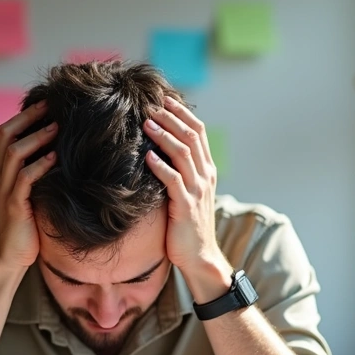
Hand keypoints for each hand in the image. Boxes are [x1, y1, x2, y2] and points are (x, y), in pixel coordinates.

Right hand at [0, 101, 57, 268]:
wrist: (8, 257)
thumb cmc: (24, 225)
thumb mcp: (28, 193)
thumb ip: (35, 174)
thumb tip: (60, 153)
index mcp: (1, 170)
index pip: (5, 133)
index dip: (23, 115)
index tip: (46, 103)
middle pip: (6, 135)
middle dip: (29, 117)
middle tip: (51, 105)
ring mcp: (4, 189)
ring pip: (14, 153)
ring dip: (36, 138)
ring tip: (57, 127)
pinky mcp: (14, 205)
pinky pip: (24, 179)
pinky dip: (40, 165)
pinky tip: (55, 157)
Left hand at [143, 96, 232, 301]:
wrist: (199, 256)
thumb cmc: (187, 224)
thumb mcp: (188, 193)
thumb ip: (180, 171)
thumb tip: (158, 149)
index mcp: (207, 170)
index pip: (199, 132)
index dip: (183, 113)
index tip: (165, 98)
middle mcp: (205, 176)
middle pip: (192, 137)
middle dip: (172, 118)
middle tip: (152, 104)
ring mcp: (197, 191)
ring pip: (184, 154)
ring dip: (164, 136)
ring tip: (146, 123)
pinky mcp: (186, 207)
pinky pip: (174, 181)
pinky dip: (160, 166)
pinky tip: (147, 156)